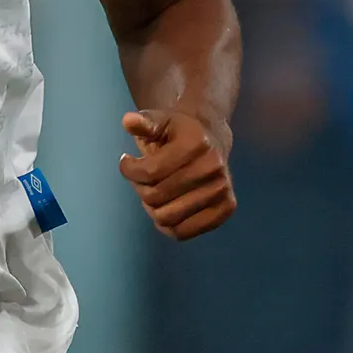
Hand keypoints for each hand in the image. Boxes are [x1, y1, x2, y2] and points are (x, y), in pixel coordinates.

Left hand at [120, 109, 235, 240]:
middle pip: (156, 197)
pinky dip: (167, 226)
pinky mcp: (225, 209)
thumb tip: (128, 121)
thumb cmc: (177, 132)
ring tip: (153, 193)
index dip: (129, 170)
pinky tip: (164, 208)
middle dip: (140, 189)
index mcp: (196, 144)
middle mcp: (213, 168)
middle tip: (141, 179)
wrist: (211, 138)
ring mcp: (222, 190)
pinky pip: (184, 232)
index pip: (149, 172)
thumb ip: (143, 123)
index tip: (127, 161)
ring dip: (151, 208)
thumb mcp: (159, 120)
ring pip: (167, 218)